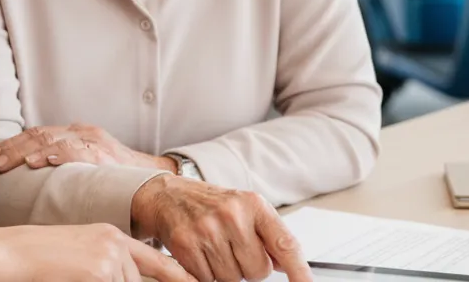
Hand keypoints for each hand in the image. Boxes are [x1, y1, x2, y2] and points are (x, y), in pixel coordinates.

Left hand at [0, 123, 177, 173]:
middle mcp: (82, 132)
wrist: (154, 178)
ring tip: (8, 164)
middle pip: (39, 134)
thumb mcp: (88, 165)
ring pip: (52, 140)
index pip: (38, 133)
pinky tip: (41, 162)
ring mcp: (93, 141)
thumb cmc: (117, 177)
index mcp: (76, 133)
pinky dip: (57, 155)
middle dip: (13, 148)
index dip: (13, 143)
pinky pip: (76, 151)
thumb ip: (66, 165)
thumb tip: (33, 178)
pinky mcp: (104, 153)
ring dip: (26, 153)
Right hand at [0, 224, 194, 281]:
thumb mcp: (84, 255)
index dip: (180, 276)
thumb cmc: (45, 258)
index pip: (156, 261)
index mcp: (113, 236)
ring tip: (78, 273)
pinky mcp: (100, 271)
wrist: (17, 252)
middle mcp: (116, 244)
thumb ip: (111, 265)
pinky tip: (77, 277)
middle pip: (138, 281)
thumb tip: (132, 278)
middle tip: (125, 278)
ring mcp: (109, 257)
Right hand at [131, 175, 312, 281]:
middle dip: (249, 268)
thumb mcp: (245, 209)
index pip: (285, 244)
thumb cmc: (211, 204)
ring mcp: (208, 229)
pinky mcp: (186, 244)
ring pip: (233, 279)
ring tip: (215, 249)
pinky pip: (208, 280)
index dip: (300, 271)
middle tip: (234, 249)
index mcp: (254, 204)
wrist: (169, 195)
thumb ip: (268, 235)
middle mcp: (232, 215)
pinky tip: (201, 254)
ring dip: (226, 272)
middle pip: (258, 270)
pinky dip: (206, 273)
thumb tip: (288, 265)